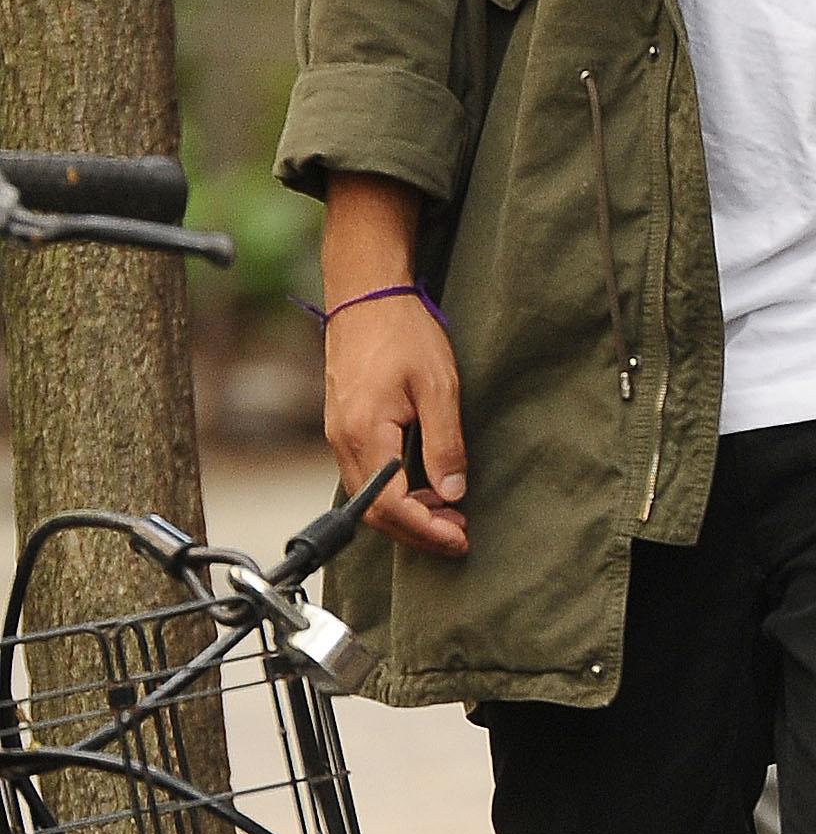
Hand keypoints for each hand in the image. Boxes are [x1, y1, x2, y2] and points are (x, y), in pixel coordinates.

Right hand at [323, 293, 468, 557]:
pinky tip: (425, 488)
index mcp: (364, 434)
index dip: (425, 530)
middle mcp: (342, 441)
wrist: (366, 295)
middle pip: (374, 512)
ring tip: (449, 514)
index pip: (389, 507)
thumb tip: (452, 492)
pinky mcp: (343, 427)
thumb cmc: (403, 333)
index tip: (459, 538)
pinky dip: (395, 493)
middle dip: (417, 531)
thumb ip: (445, 444)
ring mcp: (338, 435)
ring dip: (407, 514)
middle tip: (459, 535)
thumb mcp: (439, 387)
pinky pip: (366, 476)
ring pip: (368, 497)